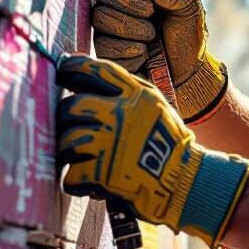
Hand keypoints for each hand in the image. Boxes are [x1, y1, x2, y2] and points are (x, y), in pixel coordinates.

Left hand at [56, 54, 248, 247]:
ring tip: (76, 157)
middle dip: (64, 116)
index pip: (98, 71)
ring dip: (68, 152)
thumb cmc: (170, 146)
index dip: (74, 67)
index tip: (62, 69)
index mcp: (137, 95)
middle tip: (66, 124)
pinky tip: (87, 181)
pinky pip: (72, 174)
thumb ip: (128, 95)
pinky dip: (76, 181)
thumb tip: (90, 86)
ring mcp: (111, 143)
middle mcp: (122, 114)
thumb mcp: (156, 108)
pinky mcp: (103, 173)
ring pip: (67, 140)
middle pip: (73, 106)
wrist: (186, 182)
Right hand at [91, 0, 227, 122]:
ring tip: (152, 36)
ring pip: (101, 16)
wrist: (186, 74)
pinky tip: (143, 53)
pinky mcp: (105, 48)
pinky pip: (104, 44)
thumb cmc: (188, 36)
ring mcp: (110, 24)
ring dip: (131, 27)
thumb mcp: (190, 8)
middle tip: (150, 12)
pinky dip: (128, 50)